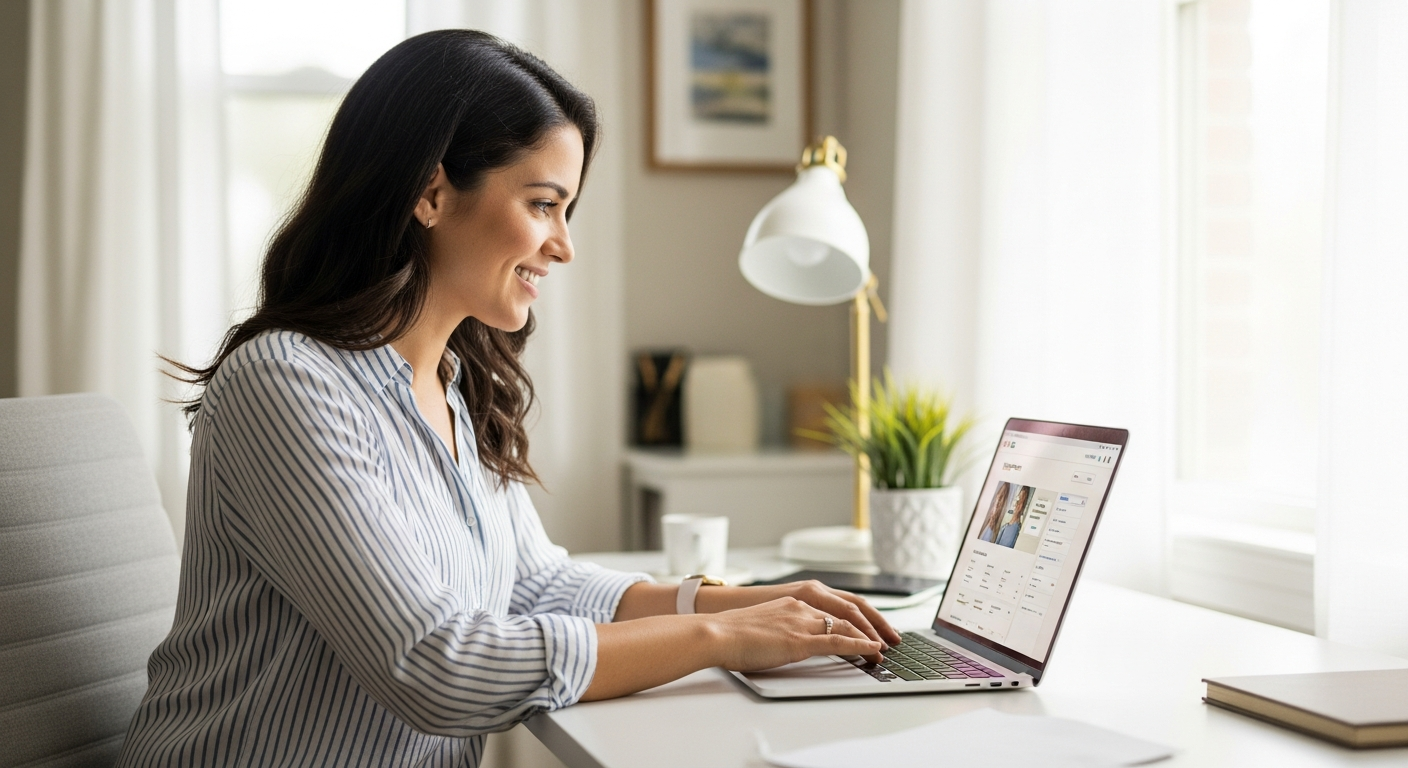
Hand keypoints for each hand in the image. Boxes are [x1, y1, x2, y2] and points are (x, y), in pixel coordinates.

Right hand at [702, 597, 882, 671]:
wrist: (717, 633)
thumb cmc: (732, 634)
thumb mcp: (763, 625)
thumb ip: (780, 629)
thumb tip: (786, 642)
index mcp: (793, 602)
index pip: (834, 605)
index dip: (857, 616)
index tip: (870, 626)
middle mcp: (801, 606)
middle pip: (847, 612)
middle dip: (872, 625)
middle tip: (889, 637)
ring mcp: (802, 622)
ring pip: (846, 626)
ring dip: (869, 638)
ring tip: (884, 649)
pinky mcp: (800, 640)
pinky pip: (838, 641)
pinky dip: (859, 646)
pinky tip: (872, 651)